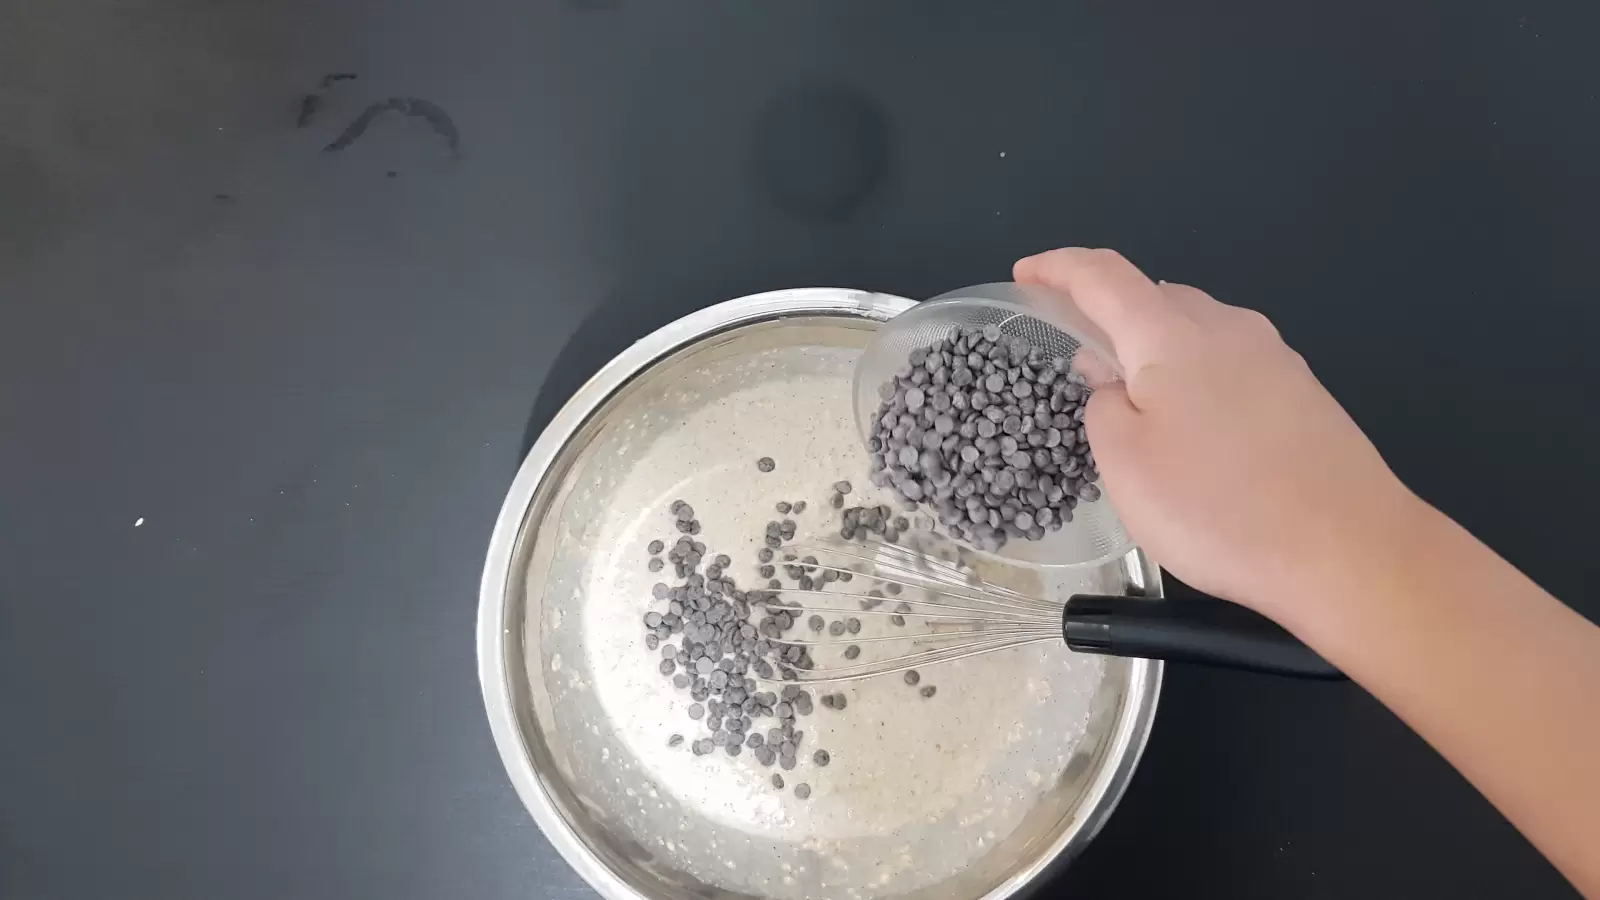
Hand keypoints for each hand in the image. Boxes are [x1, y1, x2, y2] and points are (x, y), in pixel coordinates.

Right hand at [1015, 248, 1419, 623]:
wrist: (1348, 549)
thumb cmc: (1221, 509)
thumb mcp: (1126, 466)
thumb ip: (1103, 409)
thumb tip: (1113, 384)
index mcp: (1172, 334)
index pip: (1103, 276)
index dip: (1058, 268)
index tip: (1026, 273)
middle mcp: (1228, 328)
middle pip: (1155, 298)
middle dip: (1108, 316)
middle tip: (1075, 357)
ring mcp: (1274, 358)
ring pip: (1197, 333)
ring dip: (1154, 353)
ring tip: (1130, 401)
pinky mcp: (1303, 394)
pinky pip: (1230, 366)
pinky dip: (1194, 380)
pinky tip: (1191, 431)